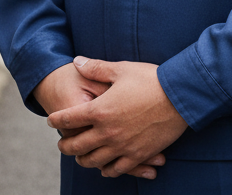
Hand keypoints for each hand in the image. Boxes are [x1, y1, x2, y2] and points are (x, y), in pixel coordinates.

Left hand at [47, 57, 187, 178]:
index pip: (69, 119)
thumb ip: (96, 67)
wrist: (179, 97)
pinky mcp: (137, 155)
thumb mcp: (121, 69)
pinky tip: (104, 168)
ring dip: (83, 160)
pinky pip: (116, 170)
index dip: (57, 119)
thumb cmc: (150, 79)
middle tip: (62, 143)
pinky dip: (106, 170)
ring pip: (94, 161)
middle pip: (77, 146)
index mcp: (100, 110)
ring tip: (80, 157)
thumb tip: (77, 62)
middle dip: (66, 145)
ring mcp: (122, 147)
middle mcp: (107, 132)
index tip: (52, 119)